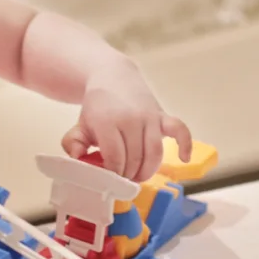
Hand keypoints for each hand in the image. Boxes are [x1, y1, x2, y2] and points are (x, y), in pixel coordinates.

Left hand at [62, 57, 192, 183]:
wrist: (113, 77)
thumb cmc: (97, 107)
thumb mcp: (79, 125)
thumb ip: (73, 143)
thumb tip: (77, 158)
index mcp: (107, 122)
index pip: (115, 158)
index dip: (113, 174)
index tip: (109, 180)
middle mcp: (131, 119)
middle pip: (135, 159)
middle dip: (128, 175)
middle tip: (122, 180)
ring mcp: (149, 117)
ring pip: (154, 153)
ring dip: (147, 170)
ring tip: (138, 176)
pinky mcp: (162, 115)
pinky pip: (180, 130)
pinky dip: (185, 145)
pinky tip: (184, 158)